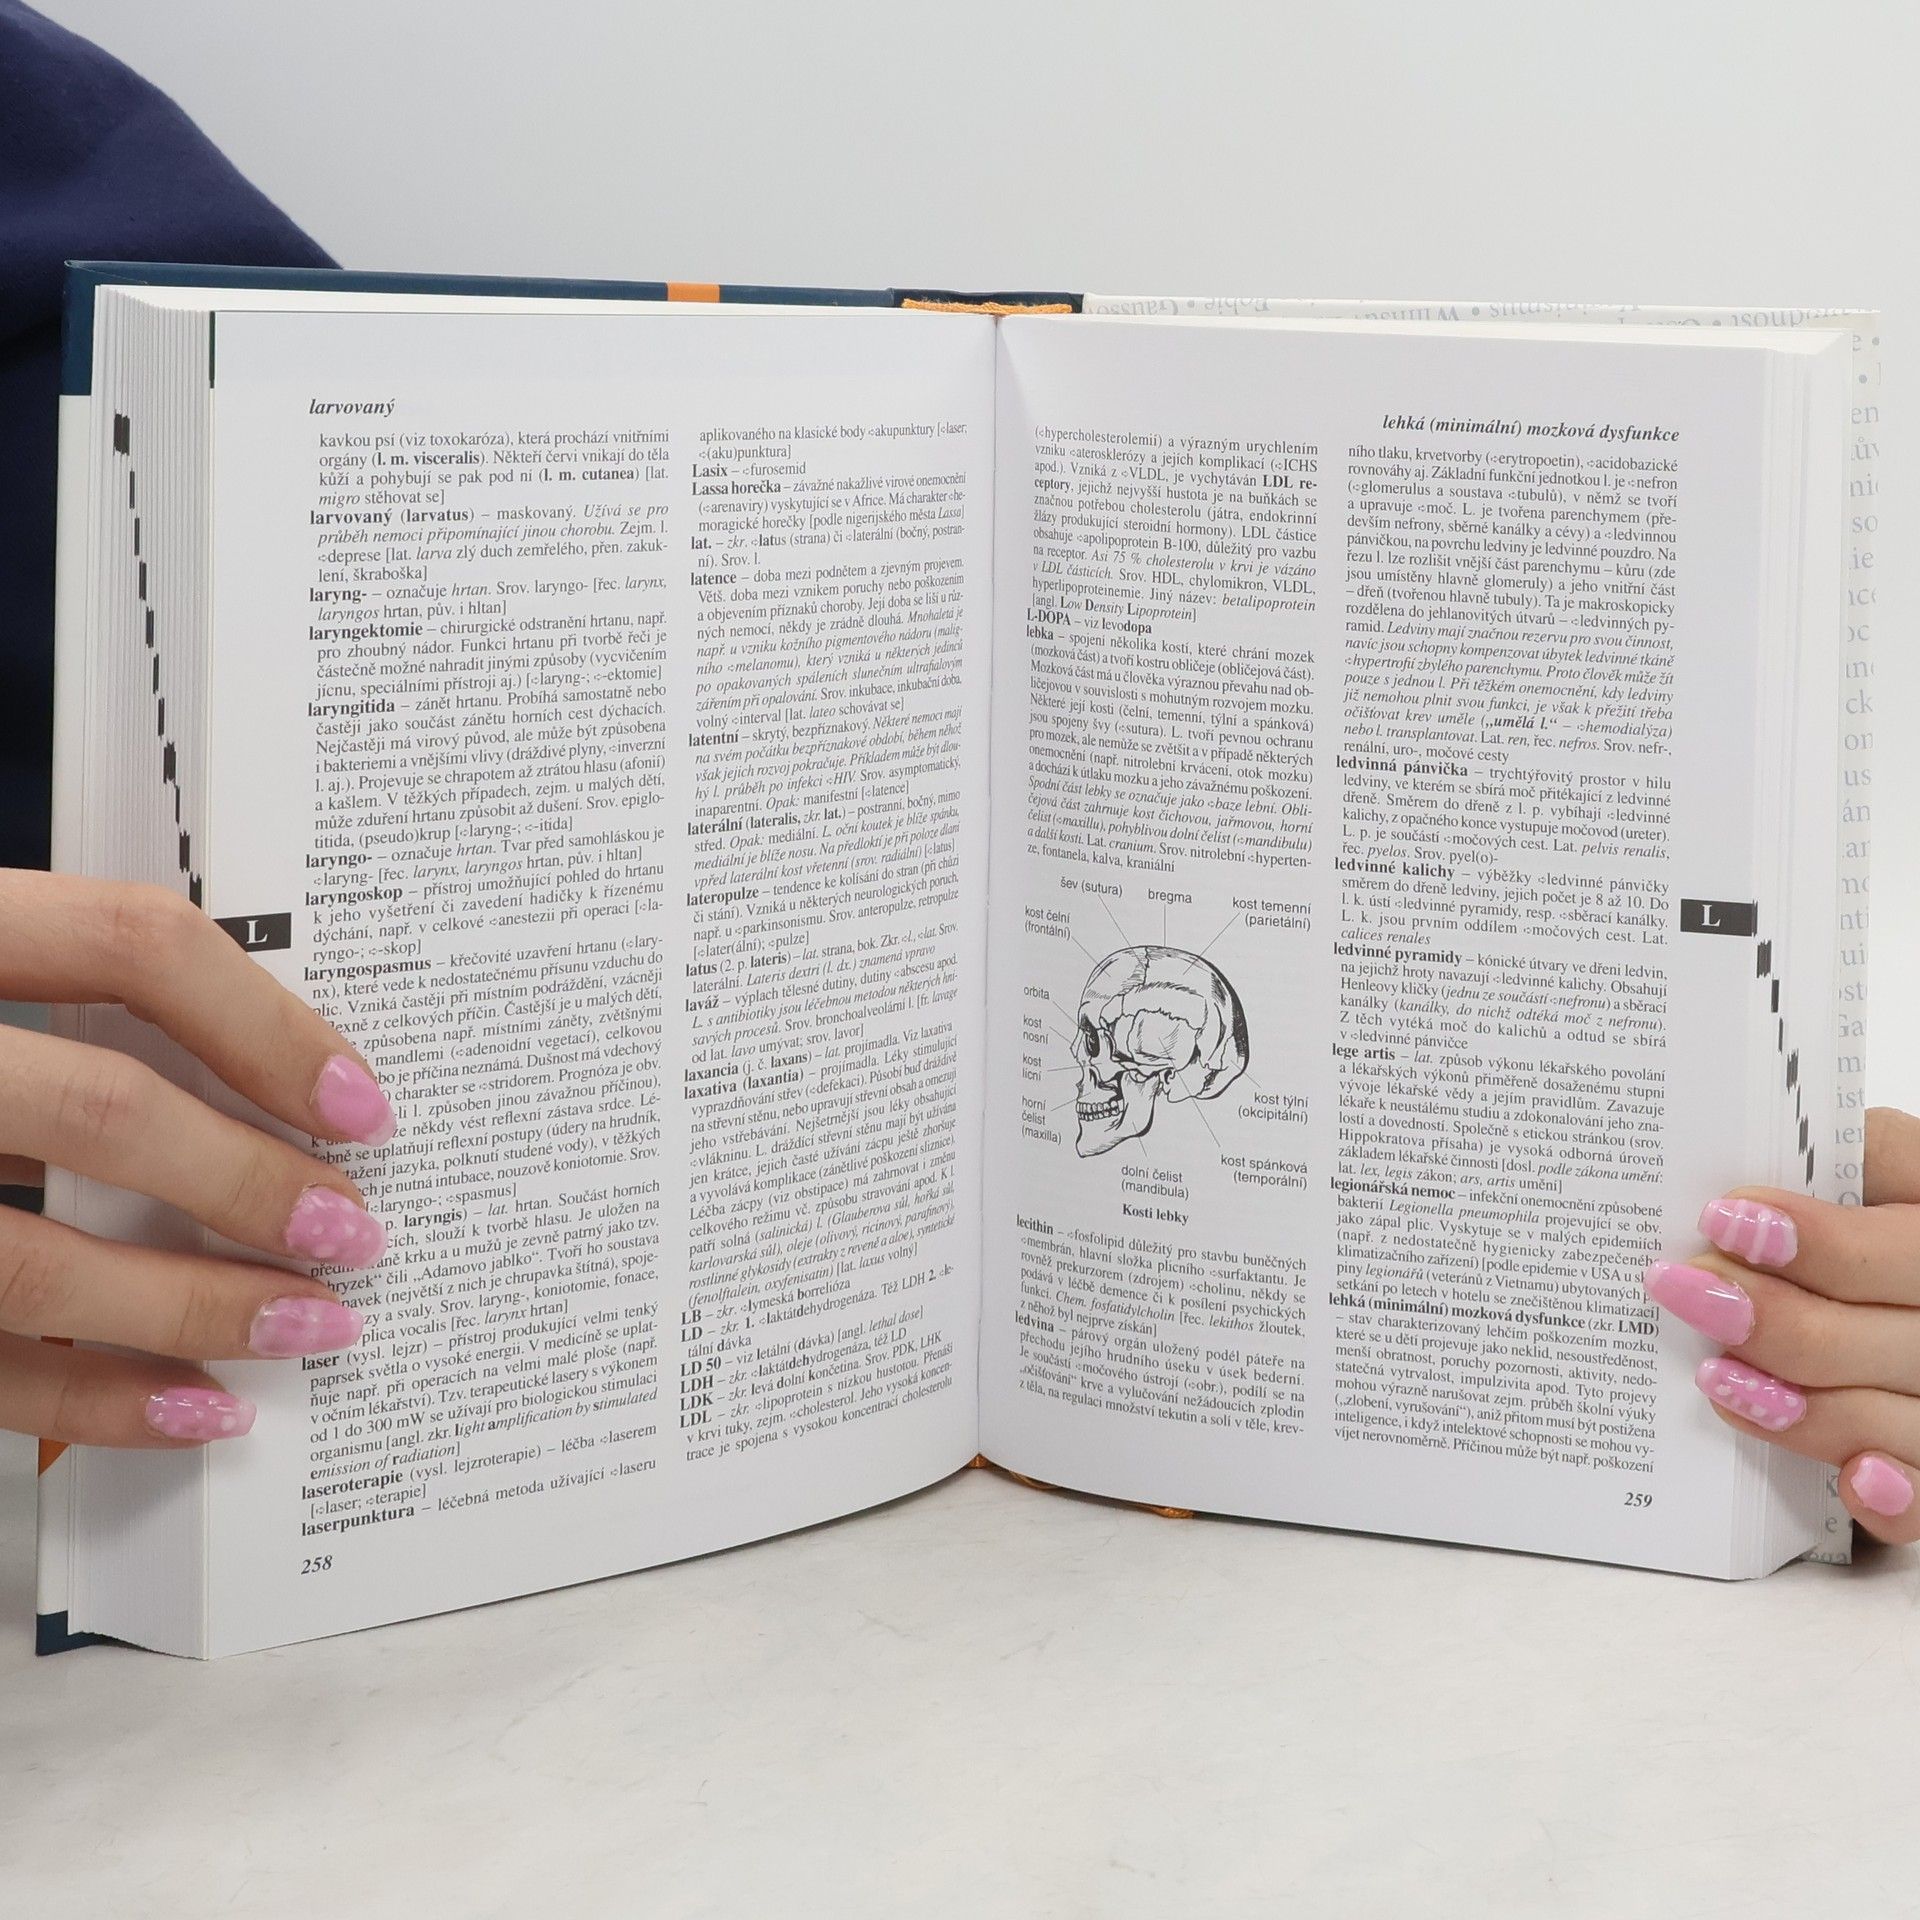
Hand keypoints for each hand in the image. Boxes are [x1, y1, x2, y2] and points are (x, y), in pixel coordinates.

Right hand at [0, 870, 392, 1446]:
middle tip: (352, 1229)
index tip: (359, 1100)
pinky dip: (97, 1402)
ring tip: (310, 1325)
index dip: (265, 1021)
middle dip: (250, 1181)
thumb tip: (266, 1067)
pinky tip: (196, 1408)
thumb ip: (60, 997)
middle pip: (99, 1109)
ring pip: (37, 1259)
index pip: (126, 943)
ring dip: (199, 1306)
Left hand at [1647, 1107, 1919, 1542]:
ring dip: (1807, 1407)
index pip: (1903, 1233)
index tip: (1724, 1219)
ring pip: (1902, 1416)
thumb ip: (1823, 1174)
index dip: (1821, 1237)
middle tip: (1683, 1291)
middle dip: (1782, 1318)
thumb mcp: (1859, 1177)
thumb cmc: (1858, 1225)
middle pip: (1899, 1330)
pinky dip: (1895, 1494)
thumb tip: (1734, 1202)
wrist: (1882, 1307)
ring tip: (1716, 1378)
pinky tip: (1854, 1480)